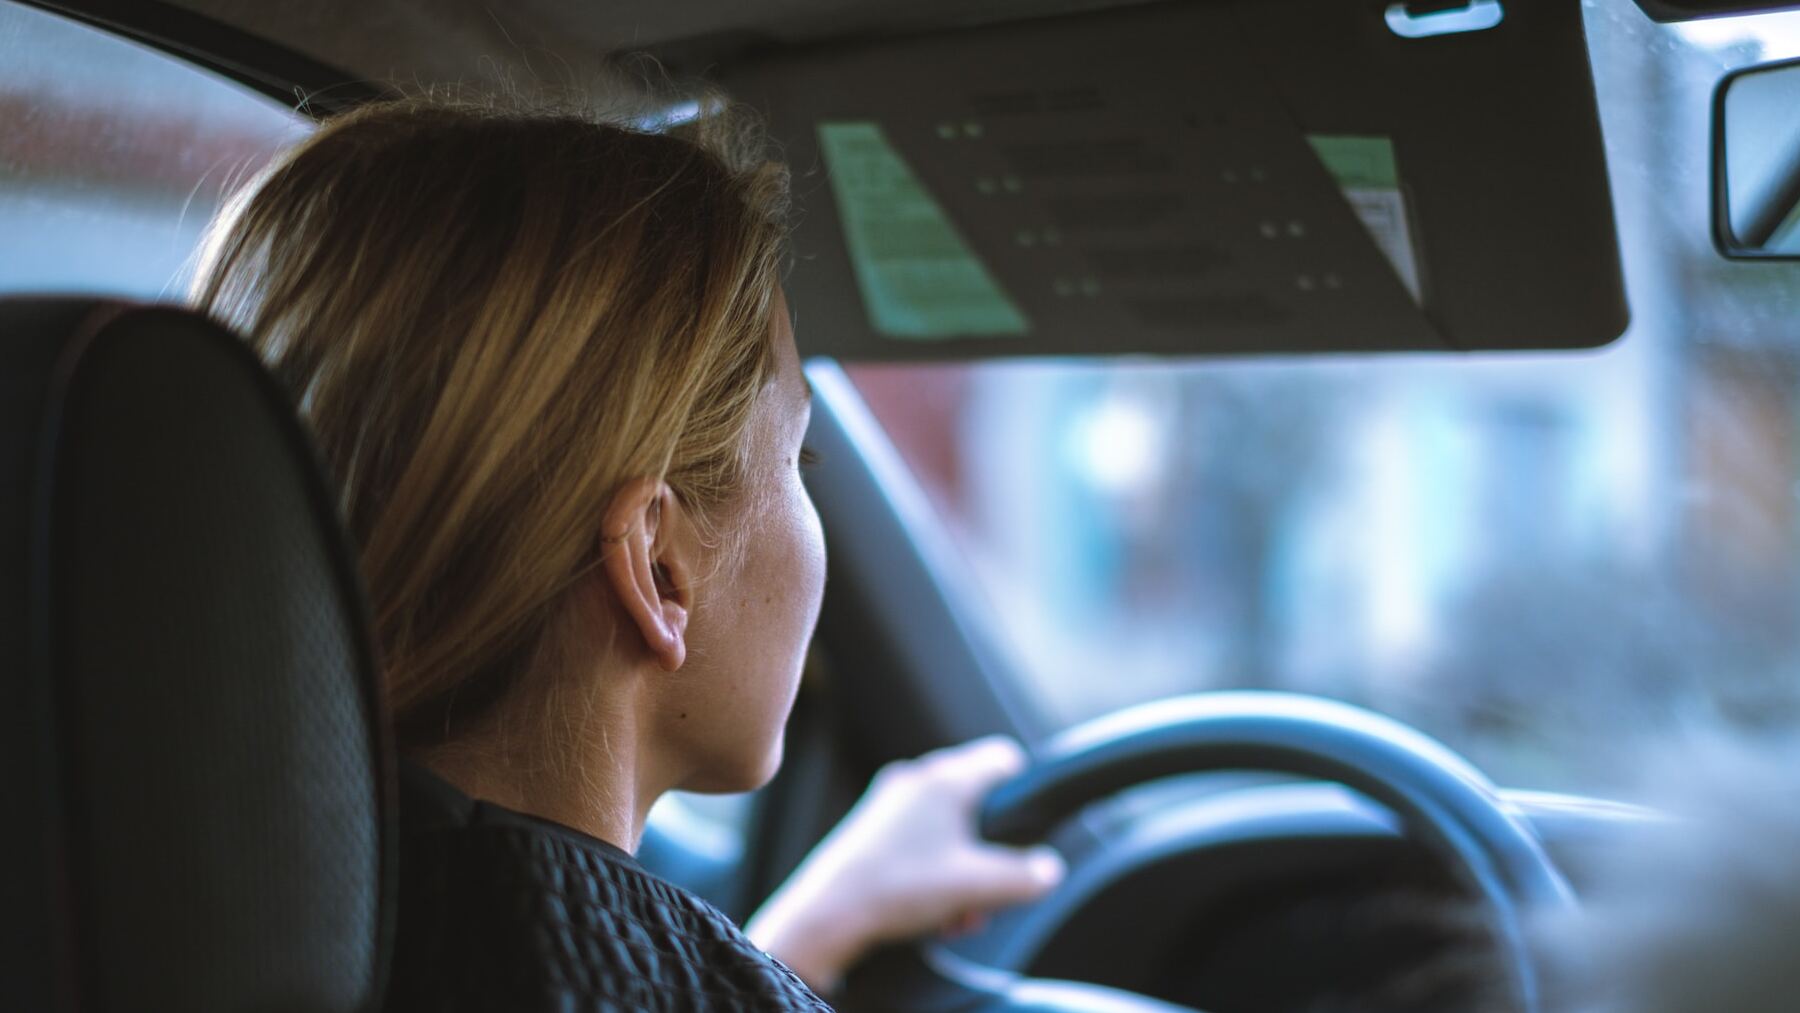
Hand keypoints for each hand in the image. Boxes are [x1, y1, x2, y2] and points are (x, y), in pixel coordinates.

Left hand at [745, 736, 1066, 994]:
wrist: (828, 913)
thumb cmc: (899, 888)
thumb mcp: (978, 886)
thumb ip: (1025, 876)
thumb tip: (1048, 869)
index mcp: (946, 779)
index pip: (1003, 758)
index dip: (1025, 789)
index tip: (1028, 826)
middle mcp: (917, 779)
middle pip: (977, 803)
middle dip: (990, 851)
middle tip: (990, 890)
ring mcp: (890, 802)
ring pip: (948, 828)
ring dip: (963, 870)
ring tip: (959, 912)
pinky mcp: (872, 828)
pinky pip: (920, 841)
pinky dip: (935, 872)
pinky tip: (933, 912)